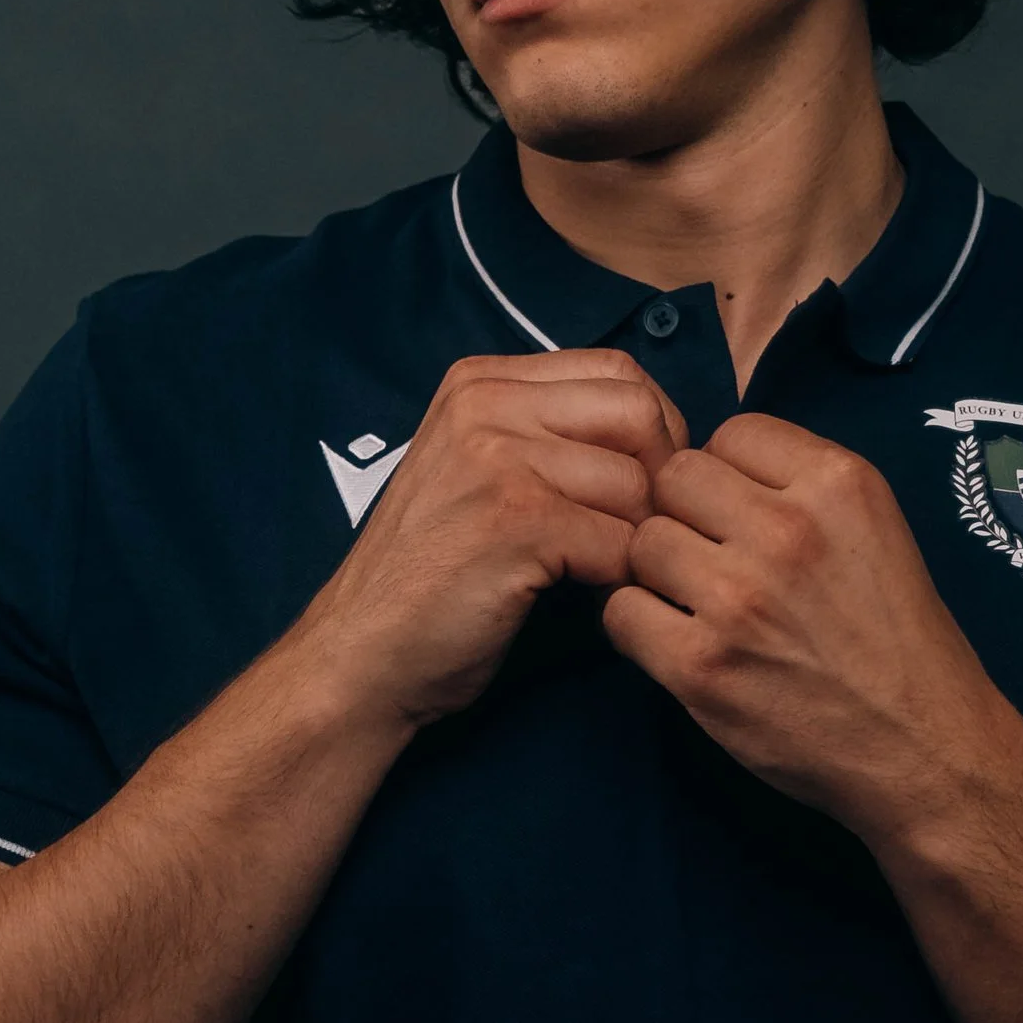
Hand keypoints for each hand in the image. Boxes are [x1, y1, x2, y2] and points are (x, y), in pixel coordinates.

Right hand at [300, 351, 685, 730]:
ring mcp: (498, 459)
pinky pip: (621, 542)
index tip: (642, 483)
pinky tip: (588, 595)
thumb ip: (543, 433)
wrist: (361, 652)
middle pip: (639, 411)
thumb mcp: (474, 468)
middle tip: (640, 529)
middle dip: (661, 475)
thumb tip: (658, 436)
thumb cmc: (430, 573)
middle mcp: (486, 403)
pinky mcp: (517, 522)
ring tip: (606, 570)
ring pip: (637, 482)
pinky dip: (619, 579)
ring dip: (639, 537)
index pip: (617, 370)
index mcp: (480, 382)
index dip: (654, 428)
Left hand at [603, 412, 1011, 844]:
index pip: (732, 432)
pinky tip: (678, 643)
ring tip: (696, 604)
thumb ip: (798, 487)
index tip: (743, 516)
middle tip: (709, 559)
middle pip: (675, 477)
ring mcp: (740, 598)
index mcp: (839, 484)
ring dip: (657, 572)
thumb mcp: (875, 528)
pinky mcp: (702, 665)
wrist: (924, 750)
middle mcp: (788, 530)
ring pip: (641, 541)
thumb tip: (707, 466)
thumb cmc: (897, 642)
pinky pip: (621, 612)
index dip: (728, 475)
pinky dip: (639, 628)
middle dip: (684, 514)